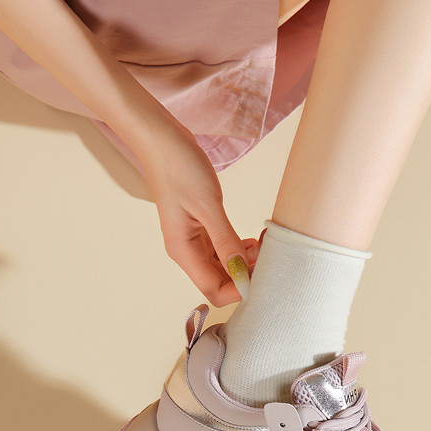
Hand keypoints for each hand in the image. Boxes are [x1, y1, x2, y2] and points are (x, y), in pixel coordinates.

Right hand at [138, 111, 261, 306]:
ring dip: (245, 262)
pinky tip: (252, 239)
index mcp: (183, 251)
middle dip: (246, 275)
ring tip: (263, 243)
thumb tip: (241, 270)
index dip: (239, 289)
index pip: (213, 290)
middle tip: (268, 254)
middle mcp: (187, 251)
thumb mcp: (207, 204)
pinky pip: (223, 250)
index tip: (263, 272)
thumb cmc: (179, 168)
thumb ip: (225, 240)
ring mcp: (194, 240)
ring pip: (223, 267)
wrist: (162, 140)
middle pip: (220, 282)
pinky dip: (240, 249)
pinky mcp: (201, 228)